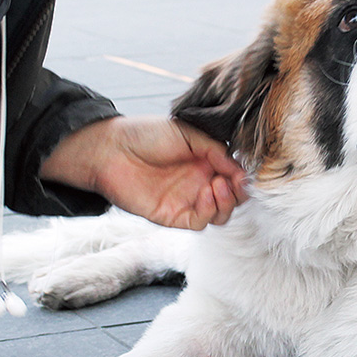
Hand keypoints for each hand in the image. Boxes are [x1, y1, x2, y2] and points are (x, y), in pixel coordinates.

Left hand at [40, 116, 247, 229]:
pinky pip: (200, 222)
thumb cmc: (146, 135)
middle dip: (239, 192)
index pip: (235, 175)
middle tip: (235, 181)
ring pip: (220, 214)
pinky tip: (205, 193)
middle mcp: (199, 182)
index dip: (243, 175)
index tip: (244, 170)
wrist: (112, 149)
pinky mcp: (173, 216)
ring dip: (227, 203)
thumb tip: (240, 168)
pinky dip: (208, 210)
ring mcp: (187, 200)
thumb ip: (216, 150)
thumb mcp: (188, 133)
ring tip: (218, 185)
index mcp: (205, 161)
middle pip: (232, 198)